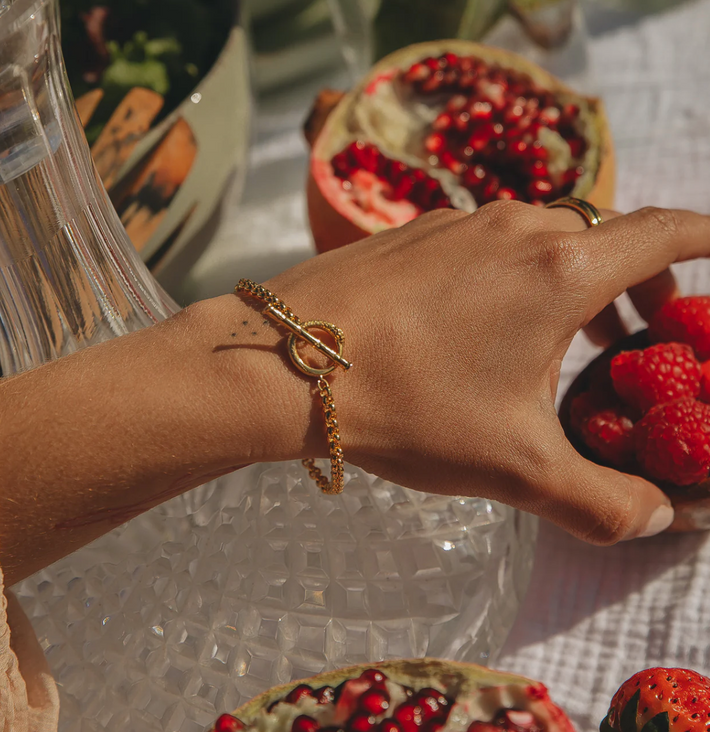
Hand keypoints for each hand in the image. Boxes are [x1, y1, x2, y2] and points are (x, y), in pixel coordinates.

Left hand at [265, 202, 709, 544]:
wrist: (285, 362)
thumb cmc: (407, 406)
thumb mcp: (515, 468)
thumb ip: (601, 502)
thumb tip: (656, 521)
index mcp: (561, 270)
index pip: (666, 232)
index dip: (707, 240)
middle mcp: (517, 226)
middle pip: (605, 239)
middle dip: (637, 282)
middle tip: (638, 336)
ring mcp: (459, 222)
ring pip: (542, 239)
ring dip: (569, 280)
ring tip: (563, 336)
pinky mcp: (414, 232)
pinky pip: (485, 243)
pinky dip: (511, 273)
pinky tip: (479, 324)